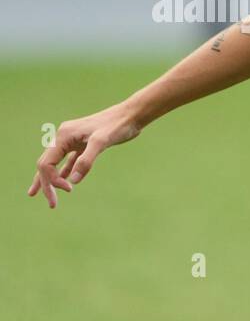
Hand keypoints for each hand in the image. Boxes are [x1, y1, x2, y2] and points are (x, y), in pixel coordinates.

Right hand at [27, 101, 142, 208]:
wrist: (131, 115)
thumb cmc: (117, 126)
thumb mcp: (101, 142)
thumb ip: (86, 161)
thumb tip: (72, 182)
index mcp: (63, 136)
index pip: (47, 163)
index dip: (52, 179)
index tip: (69, 189)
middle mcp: (64, 138)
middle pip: (47, 165)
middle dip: (47, 185)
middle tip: (52, 205)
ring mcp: (73, 141)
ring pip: (56, 164)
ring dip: (53, 181)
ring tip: (50, 198)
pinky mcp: (84, 144)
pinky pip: (69, 161)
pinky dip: (65, 173)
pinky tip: (65, 183)